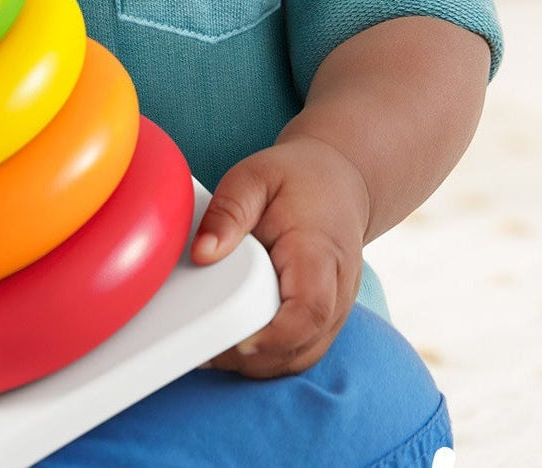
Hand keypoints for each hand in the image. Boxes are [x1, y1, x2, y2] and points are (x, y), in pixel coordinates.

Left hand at [189, 133, 370, 377]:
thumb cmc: (296, 178)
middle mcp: (338, 289)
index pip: (309, 309)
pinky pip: (301, 350)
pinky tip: (234, 347)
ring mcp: (337, 308)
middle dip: (255, 358)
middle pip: (303, 344)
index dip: (275, 336)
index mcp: (321, 252)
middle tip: (205, 351)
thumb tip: (202, 253)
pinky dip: (271, 358)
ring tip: (212, 351)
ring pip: (303, 356)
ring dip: (261, 364)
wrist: (337, 181)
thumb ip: (229, 211)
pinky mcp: (326, 318)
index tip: (239, 343)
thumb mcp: (255, 177)